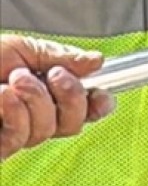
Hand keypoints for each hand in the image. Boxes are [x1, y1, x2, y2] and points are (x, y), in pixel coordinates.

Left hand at [0, 35, 114, 160]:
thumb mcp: (20, 48)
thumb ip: (60, 55)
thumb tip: (96, 61)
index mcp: (43, 92)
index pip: (83, 108)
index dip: (98, 105)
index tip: (100, 93)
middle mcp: (32, 116)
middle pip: (73, 123)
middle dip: (71, 97)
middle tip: (53, 75)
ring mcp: (13, 133)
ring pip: (49, 129)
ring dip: (36, 99)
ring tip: (14, 80)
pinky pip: (22, 137)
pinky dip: (16, 111)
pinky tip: (2, 95)